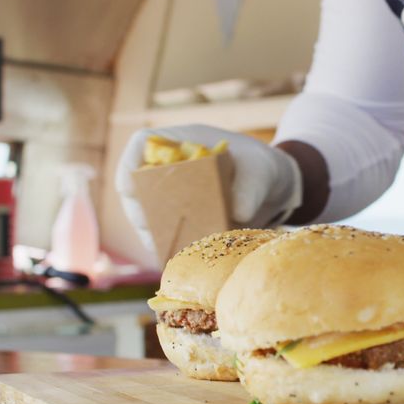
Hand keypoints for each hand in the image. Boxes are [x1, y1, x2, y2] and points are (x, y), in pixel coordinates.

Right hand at [115, 125, 301, 250]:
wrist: (273, 191)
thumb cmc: (261, 169)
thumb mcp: (261, 171)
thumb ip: (251, 187)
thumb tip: (240, 212)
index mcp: (182, 142)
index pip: (142, 144)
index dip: (130, 167)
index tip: (134, 191)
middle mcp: (169, 169)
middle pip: (136, 187)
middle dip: (140, 212)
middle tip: (153, 233)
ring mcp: (172, 197)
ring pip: (147, 216)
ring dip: (153, 235)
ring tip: (168, 251)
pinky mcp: (182, 222)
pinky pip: (166, 235)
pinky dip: (169, 247)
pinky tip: (178, 260)